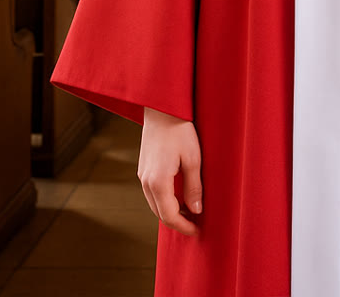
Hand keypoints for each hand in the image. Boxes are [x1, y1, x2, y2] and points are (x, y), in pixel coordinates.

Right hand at [138, 106, 202, 236]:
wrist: (162, 109)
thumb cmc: (180, 131)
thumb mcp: (193, 158)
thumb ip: (194, 186)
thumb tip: (196, 209)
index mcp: (158, 182)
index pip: (169, 215)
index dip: (183, 226)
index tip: (197, 230)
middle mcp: (145, 181)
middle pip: (159, 213)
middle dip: (177, 221)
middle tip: (196, 224)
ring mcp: (142, 174)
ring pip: (154, 203)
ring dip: (170, 211)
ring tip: (190, 211)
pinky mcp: (143, 167)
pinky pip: (152, 192)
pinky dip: (164, 200)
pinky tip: (179, 195)